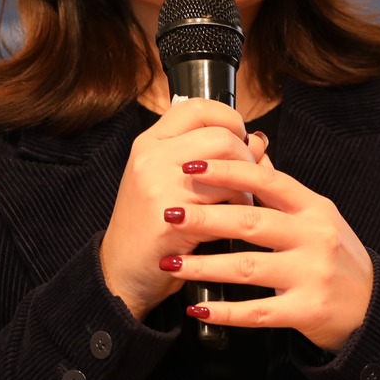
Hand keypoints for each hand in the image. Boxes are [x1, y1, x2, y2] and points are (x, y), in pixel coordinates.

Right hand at [100, 98, 257, 319]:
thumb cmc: (152, 227)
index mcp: (149, 143)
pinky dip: (239, 216)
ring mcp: (159, 186)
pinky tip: (229, 226)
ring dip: (246, 189)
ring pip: (229, 171)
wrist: (120, 272)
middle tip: (247, 180)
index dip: (230, 119)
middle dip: (246, 159)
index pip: (198, 107)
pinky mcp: (171, 219)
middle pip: (221, 137)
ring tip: (239, 204)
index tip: (240, 138)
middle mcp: (151, 157)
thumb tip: (259, 141)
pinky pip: (226, 208)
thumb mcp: (166, 180)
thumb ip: (206, 156)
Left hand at [161, 149, 373, 351]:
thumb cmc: (335, 257)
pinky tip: (197, 306)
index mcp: (314, 208)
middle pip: (251, 222)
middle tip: (169, 213)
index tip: (192, 167)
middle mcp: (315, 237)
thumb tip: (249, 153)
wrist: (371, 308)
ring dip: (204, 265)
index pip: (268, 181)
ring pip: (247, 268)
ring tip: (171, 262)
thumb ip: (282, 193)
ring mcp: (312, 275)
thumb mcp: (318, 218)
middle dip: (205, 217)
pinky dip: (224, 310)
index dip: (229, 171)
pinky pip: (256, 311)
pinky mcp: (306, 310)